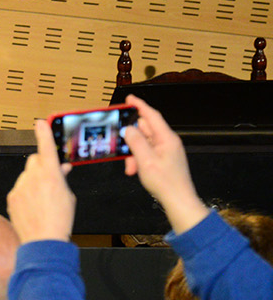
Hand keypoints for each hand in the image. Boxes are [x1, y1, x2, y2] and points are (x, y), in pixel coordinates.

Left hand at [6, 119, 76, 242]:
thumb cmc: (60, 221)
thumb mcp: (68, 196)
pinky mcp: (12, 197)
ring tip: (43, 198)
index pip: (46, 148)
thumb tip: (61, 168)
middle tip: (51, 176)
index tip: (40, 122)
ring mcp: (20, 188)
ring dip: (34, 180)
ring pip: (26, 175)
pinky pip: (19, 188)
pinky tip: (34, 206)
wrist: (43, 241)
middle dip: (42, 164)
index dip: (43, 133)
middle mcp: (33, 179)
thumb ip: (62, 179)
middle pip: (35, 160)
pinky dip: (26, 192)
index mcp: (51, 176)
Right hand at [121, 95, 208, 233]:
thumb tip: (128, 129)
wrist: (178, 200)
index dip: (140, 106)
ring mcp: (166, 151)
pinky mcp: (163, 160)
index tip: (129, 99)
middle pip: (144, 130)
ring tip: (130, 166)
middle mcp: (167, 142)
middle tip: (120, 145)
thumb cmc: (166, 183)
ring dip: (133, 153)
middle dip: (131, 139)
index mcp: (167, 139)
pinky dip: (137, 160)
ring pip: (143, 143)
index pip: (152, 116)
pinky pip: (146, 153)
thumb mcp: (145, 160)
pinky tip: (134, 170)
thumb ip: (135, 142)